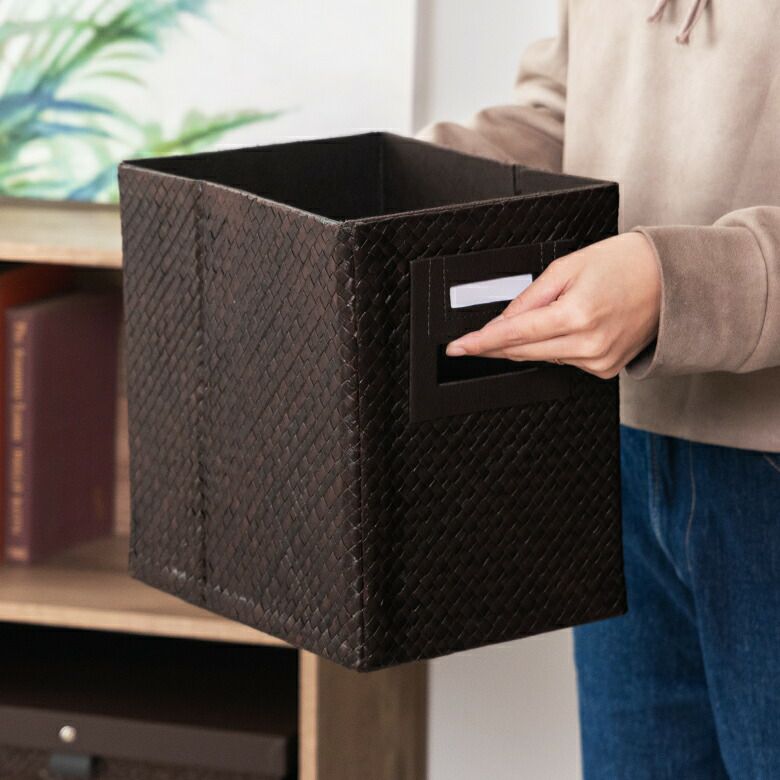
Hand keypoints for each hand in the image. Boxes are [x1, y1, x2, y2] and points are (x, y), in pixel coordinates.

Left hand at [445, 232, 660, 378]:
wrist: (670, 280)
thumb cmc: (624, 265)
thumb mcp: (567, 267)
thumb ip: (529, 298)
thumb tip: (502, 322)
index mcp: (576, 315)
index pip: (513, 335)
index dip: (479, 343)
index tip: (457, 348)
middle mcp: (587, 345)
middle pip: (521, 351)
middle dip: (497, 343)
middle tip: (476, 337)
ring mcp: (597, 361)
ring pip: (540, 357)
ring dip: (532, 340)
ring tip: (559, 309)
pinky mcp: (604, 370)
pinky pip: (563, 361)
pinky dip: (556, 346)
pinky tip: (573, 326)